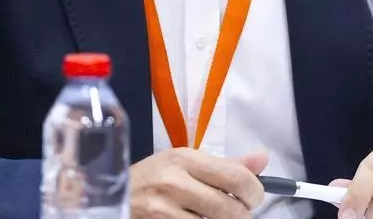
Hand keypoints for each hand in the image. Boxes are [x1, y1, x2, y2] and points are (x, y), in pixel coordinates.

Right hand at [130, 147, 268, 218]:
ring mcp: (163, 211)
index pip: (237, 178)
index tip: (252, 197)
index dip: (255, 192)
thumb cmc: (153, 178)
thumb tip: (262, 160)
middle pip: (230, 210)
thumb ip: (225, 165)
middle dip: (241, 215)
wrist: (111, 196)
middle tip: (234, 212)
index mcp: (184, 159)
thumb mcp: (184, 163)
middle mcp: (174, 183)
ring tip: (212, 217)